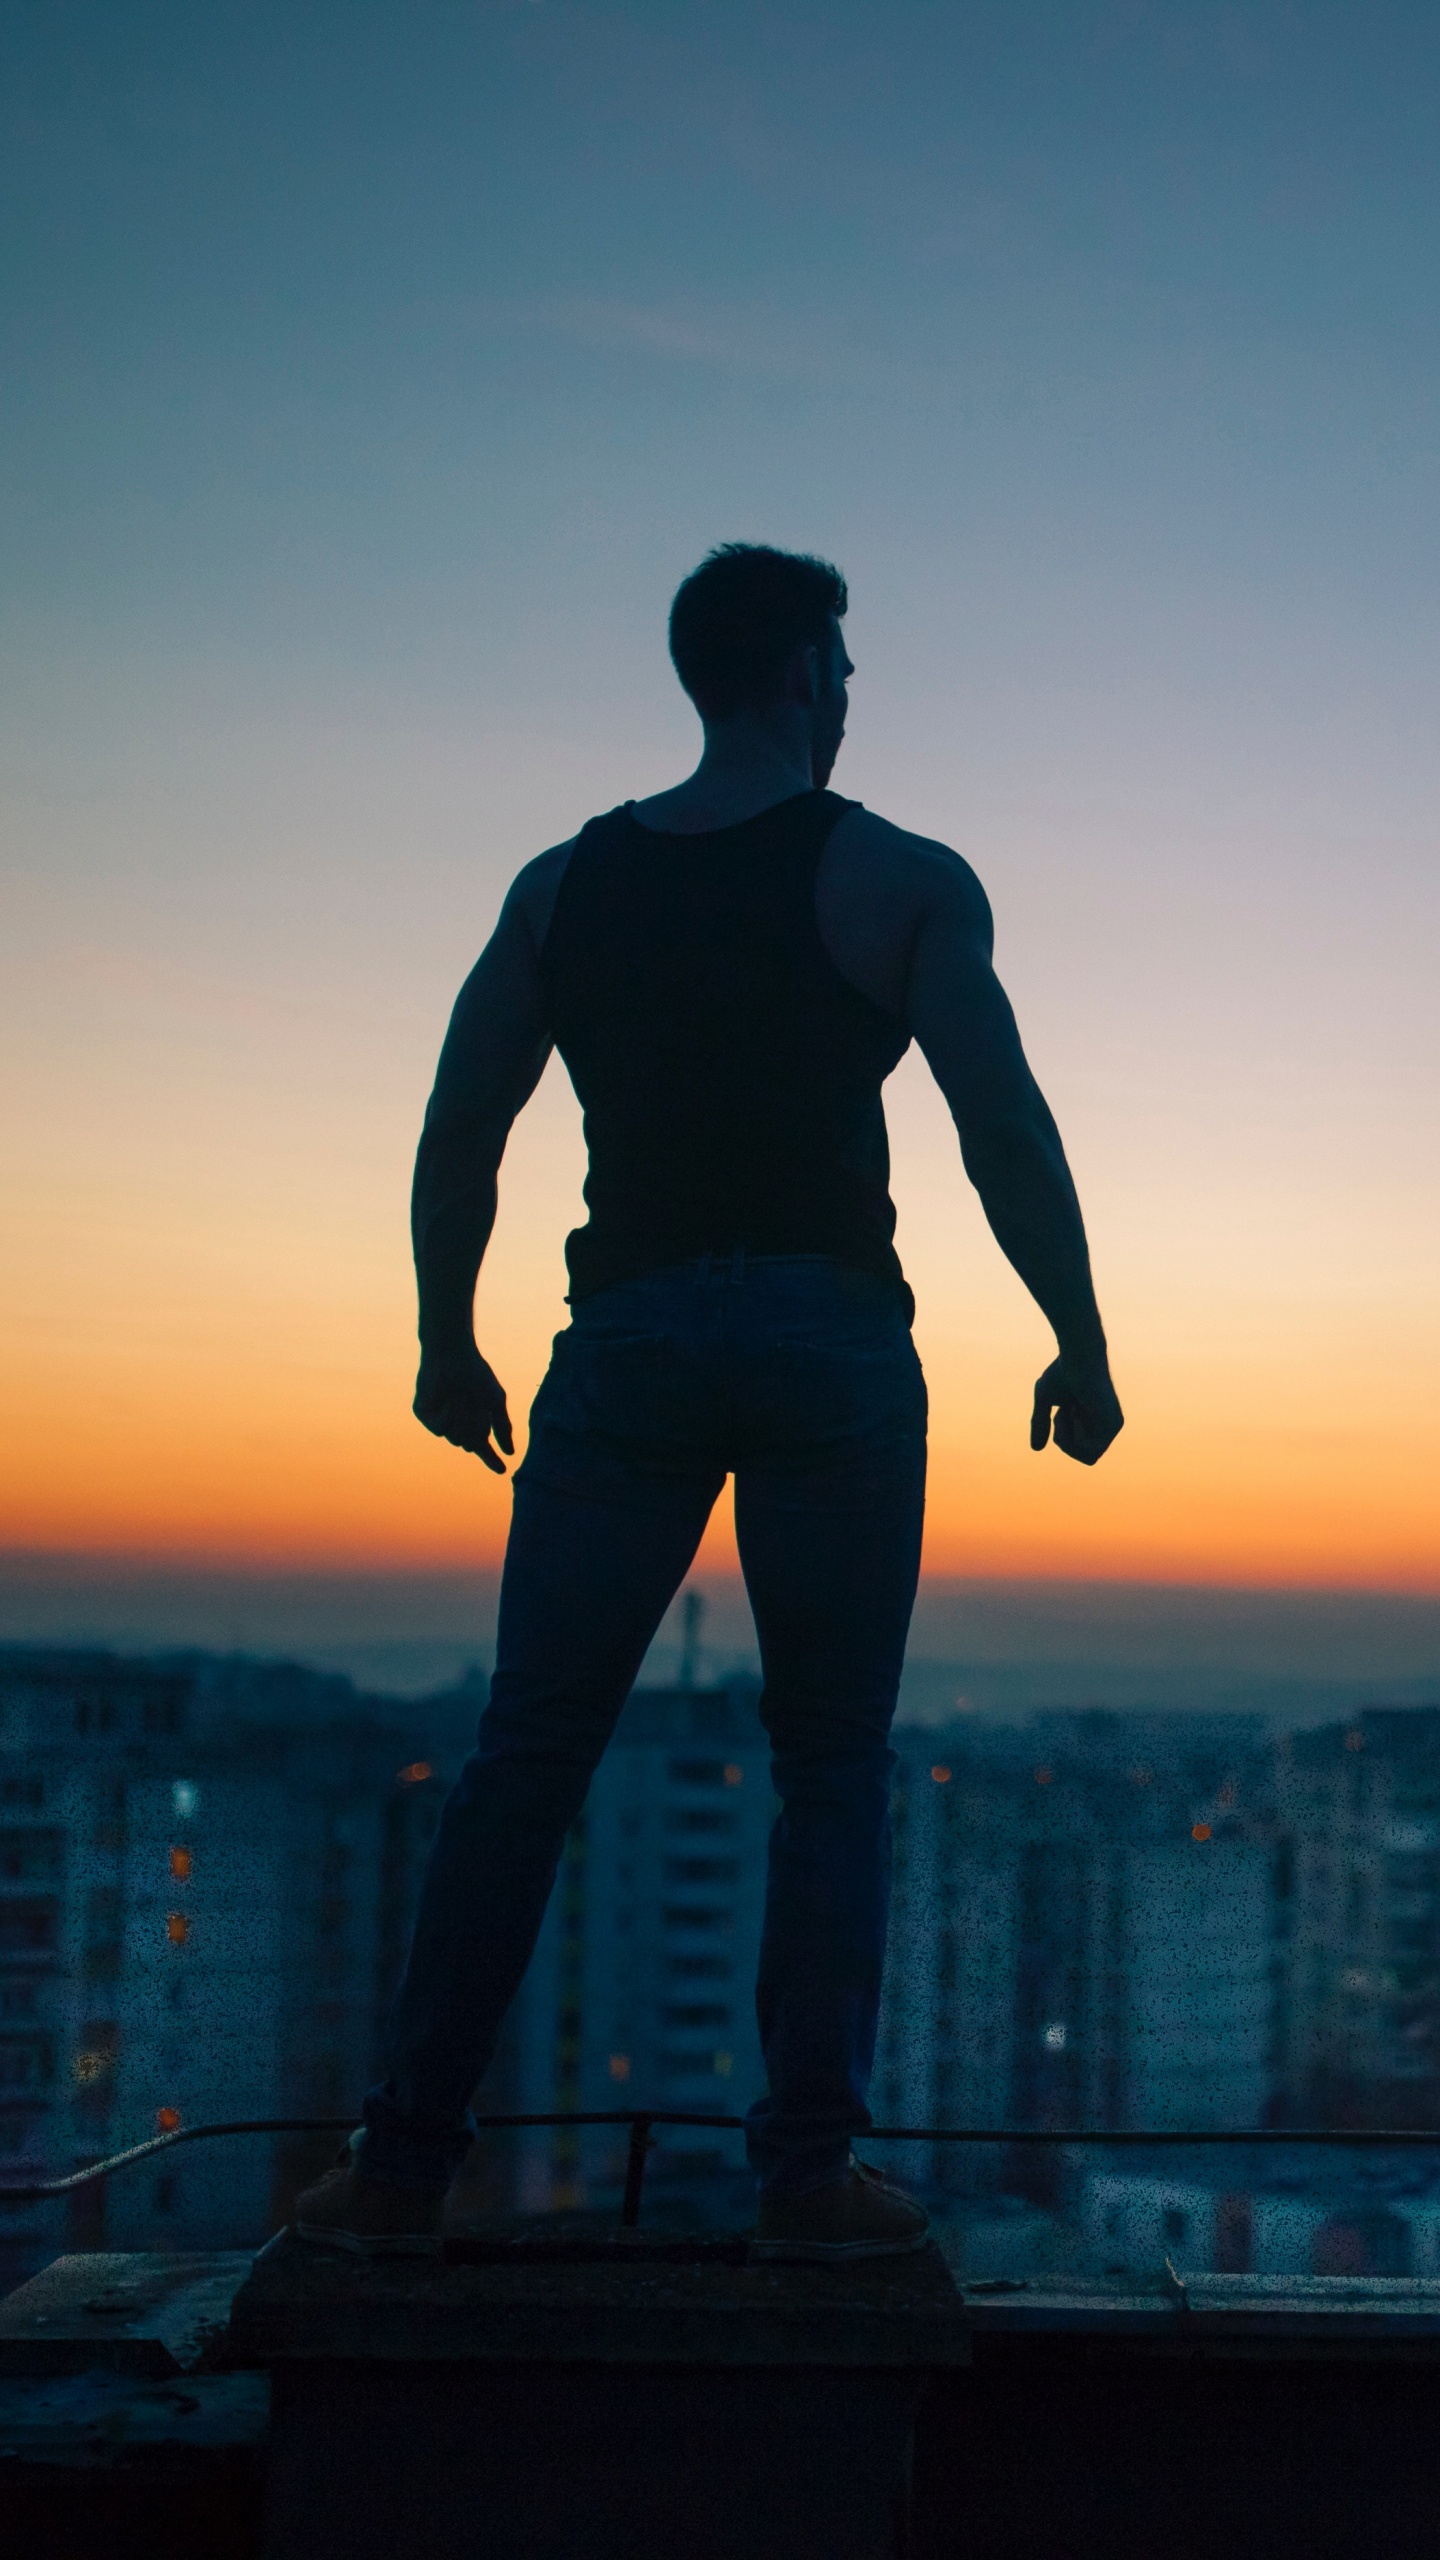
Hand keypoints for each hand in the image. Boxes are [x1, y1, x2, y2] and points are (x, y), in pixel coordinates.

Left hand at [413, 1344, 514, 1473]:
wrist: (452, 1355)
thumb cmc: (476, 1374)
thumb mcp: (496, 1401)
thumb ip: (503, 1427)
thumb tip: (510, 1453)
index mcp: (473, 1423)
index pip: (483, 1447)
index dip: (492, 1460)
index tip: (502, 1471)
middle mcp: (456, 1424)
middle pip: (470, 1443)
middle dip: (477, 1425)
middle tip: (477, 1404)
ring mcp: (439, 1420)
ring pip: (455, 1438)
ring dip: (463, 1418)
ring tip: (462, 1397)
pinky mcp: (424, 1414)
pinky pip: (439, 1429)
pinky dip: (448, 1415)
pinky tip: (449, 1399)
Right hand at [1031, 1354, 1123, 1466]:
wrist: (1078, 1355)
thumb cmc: (1063, 1372)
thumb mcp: (1044, 1400)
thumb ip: (1041, 1423)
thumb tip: (1036, 1449)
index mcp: (1094, 1422)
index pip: (1079, 1450)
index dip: (1063, 1438)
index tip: (1061, 1411)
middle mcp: (1107, 1427)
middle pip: (1086, 1458)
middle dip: (1065, 1442)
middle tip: (1063, 1413)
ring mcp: (1112, 1426)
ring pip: (1089, 1458)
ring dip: (1070, 1438)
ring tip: (1069, 1410)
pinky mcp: (1114, 1423)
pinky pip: (1092, 1450)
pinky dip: (1077, 1436)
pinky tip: (1076, 1411)